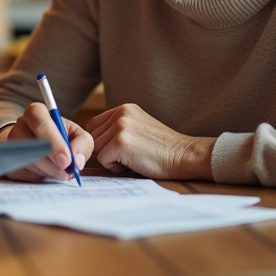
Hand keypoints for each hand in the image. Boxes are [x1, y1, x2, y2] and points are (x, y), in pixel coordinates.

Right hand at [0, 102, 92, 181]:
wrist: (37, 145)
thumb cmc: (60, 137)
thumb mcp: (76, 134)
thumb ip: (83, 144)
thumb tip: (77, 161)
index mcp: (36, 113)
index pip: (41, 122)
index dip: (54, 142)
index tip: (66, 160)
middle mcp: (20, 126)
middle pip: (33, 145)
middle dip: (52, 162)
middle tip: (67, 172)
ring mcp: (11, 145)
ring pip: (30, 162)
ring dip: (50, 172)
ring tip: (62, 172)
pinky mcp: (9, 163)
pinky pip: (25, 174)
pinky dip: (40, 177)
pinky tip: (48, 173)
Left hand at [87, 103, 214, 179]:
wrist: (183, 155)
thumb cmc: (162, 148)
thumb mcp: (138, 127)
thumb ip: (117, 127)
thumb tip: (92, 140)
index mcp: (124, 108)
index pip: (94, 126)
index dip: (104, 141)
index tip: (122, 148)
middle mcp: (120, 113)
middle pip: (94, 138)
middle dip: (107, 151)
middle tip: (131, 154)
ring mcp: (120, 127)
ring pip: (97, 149)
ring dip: (111, 159)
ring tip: (133, 158)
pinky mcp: (120, 142)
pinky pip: (104, 160)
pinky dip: (116, 167)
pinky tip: (134, 163)